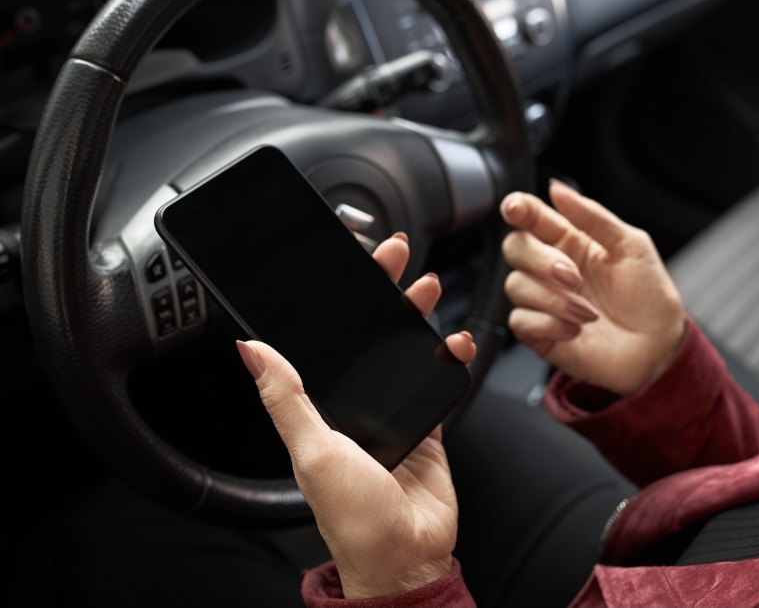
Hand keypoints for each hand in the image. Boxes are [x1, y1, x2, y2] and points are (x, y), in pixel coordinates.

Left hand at [235, 232, 475, 599]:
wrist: (405, 555)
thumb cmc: (352, 516)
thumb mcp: (311, 451)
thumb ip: (286, 397)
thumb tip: (250, 350)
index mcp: (322, 407)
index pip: (329, 339)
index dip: (342, 299)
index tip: (353, 265)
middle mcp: (356, 405)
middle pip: (371, 334)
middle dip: (385, 292)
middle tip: (397, 255)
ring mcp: (394, 412)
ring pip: (407, 350)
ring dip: (417, 316)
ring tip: (428, 287)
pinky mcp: (427, 425)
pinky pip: (440, 381)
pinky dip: (451, 358)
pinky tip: (457, 343)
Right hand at [501, 181, 684, 395]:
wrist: (657, 347)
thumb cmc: (649, 296)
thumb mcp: (633, 246)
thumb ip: (593, 216)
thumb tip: (558, 189)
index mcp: (570, 240)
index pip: (531, 216)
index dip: (517, 208)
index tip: (517, 209)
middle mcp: (551, 268)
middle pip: (514, 247)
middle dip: (541, 261)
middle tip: (574, 277)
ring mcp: (543, 300)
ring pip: (516, 286)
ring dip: (554, 300)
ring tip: (589, 312)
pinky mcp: (540, 332)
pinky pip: (520, 321)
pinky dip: (549, 324)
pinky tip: (576, 329)